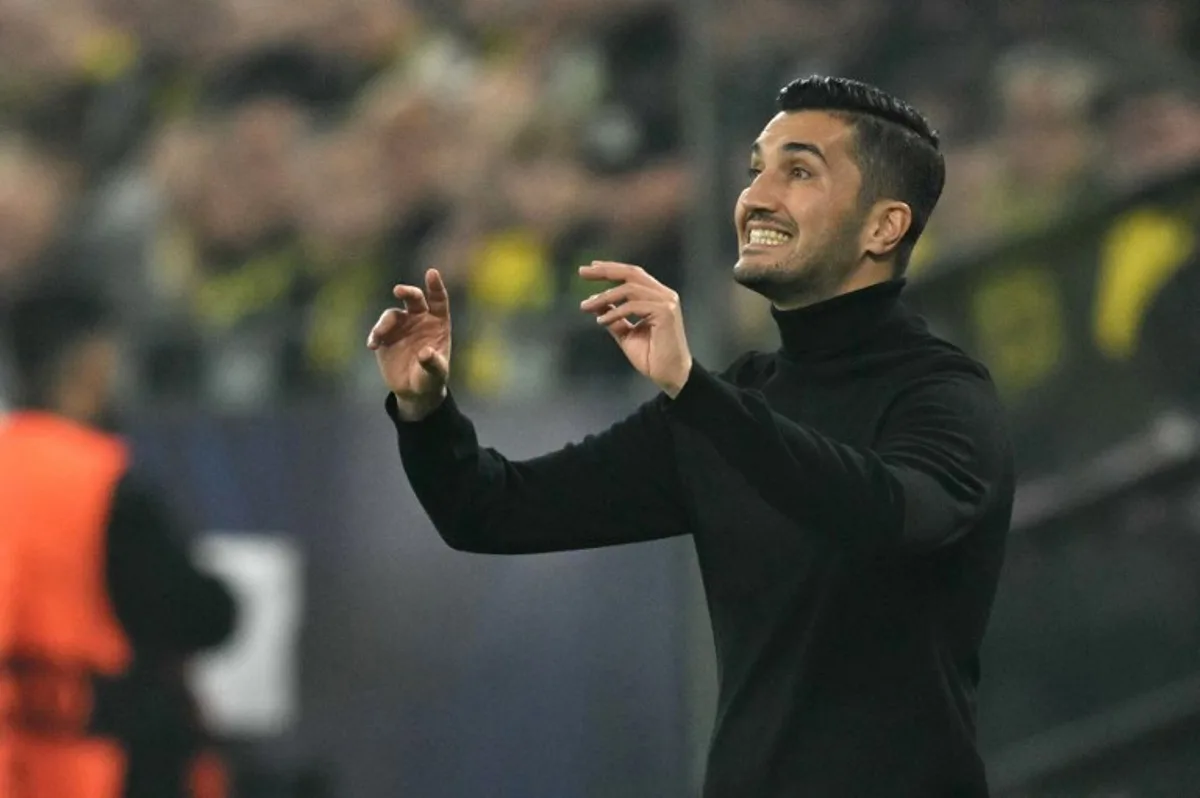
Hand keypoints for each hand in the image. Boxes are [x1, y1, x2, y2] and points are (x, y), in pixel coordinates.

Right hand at [367, 268, 451, 419]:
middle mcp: (419, 319)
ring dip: (384, 323)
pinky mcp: (385, 337)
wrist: (414, 391)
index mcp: (438, 323)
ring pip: (392, 315)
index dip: (435, 286)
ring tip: (378, 338)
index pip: (438, 300)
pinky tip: (372, 345)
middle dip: (407, 292)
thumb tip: (425, 353)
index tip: (431, 273)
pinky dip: (375, 335)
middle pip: (414, 299)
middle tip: (398, 291)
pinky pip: (378, 331)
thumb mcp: (436, 374)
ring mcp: (401, 326)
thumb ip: (432, 363)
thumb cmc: (431, 379)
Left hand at [579, 261, 692, 396]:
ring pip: (629, 289)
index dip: (611, 269)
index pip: (632, 274)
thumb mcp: (626, 333)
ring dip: (604, 297)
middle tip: (582, 272)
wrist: (669, 376)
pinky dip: (614, 312)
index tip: (589, 268)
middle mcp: (664, 295)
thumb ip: (614, 316)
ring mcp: (667, 302)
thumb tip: (594, 302)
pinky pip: (633, 306)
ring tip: (586, 306)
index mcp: (657, 296)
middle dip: (605, 270)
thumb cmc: (651, 357)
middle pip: (631, 273)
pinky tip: (601, 321)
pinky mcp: (665, 312)